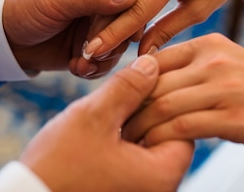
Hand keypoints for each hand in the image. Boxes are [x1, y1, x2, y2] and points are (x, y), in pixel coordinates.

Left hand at [2, 0, 137, 77]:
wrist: (2, 36)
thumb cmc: (25, 6)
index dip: (124, 15)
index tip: (117, 32)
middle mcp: (102, 3)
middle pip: (126, 23)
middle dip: (112, 42)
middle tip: (93, 53)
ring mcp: (97, 27)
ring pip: (118, 45)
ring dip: (103, 59)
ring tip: (82, 65)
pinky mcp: (90, 49)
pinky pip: (105, 62)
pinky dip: (94, 69)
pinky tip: (77, 69)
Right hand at [20, 55, 194, 191]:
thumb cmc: (58, 167)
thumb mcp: (94, 117)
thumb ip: (127, 88)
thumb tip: (152, 64)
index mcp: (161, 174)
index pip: (185, 125)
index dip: (164, 98)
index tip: (141, 84)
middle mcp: (157, 188)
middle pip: (167, 134)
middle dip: (146, 110)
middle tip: (121, 94)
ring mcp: (140, 190)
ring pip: (148, 144)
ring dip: (131, 123)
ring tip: (107, 112)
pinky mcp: (122, 189)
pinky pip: (133, 159)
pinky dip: (122, 140)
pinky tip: (100, 129)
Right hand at [83, 0, 243, 57]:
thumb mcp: (201, 10)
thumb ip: (169, 30)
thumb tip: (143, 55)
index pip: (137, 9)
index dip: (114, 33)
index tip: (95, 52)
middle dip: (100, 24)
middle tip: (86, 50)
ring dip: (97, 7)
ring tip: (91, 34)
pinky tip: (96, 8)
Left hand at [122, 33, 243, 157]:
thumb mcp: (230, 65)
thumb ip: (195, 69)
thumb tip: (152, 86)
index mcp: (209, 44)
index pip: (153, 59)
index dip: (129, 84)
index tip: (115, 105)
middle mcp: (214, 60)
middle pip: (152, 82)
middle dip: (126, 107)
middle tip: (110, 127)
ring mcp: (224, 86)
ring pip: (162, 105)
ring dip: (138, 127)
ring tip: (125, 143)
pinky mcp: (234, 116)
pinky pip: (182, 127)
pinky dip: (160, 140)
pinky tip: (152, 152)